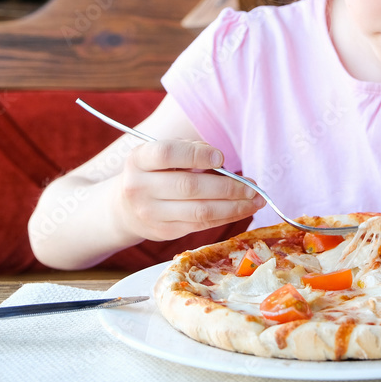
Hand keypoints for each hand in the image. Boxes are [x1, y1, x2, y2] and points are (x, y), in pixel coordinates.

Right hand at [113, 140, 264, 242]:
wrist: (125, 208)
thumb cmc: (154, 172)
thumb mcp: (162, 153)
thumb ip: (189, 149)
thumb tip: (222, 162)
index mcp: (139, 160)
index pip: (167, 154)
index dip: (196, 154)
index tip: (222, 158)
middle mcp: (140, 187)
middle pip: (189, 186)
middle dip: (227, 186)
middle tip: (253, 186)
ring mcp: (151, 213)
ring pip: (199, 211)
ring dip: (233, 206)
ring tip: (255, 200)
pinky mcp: (164, 232)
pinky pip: (201, 225)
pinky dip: (225, 217)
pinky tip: (241, 209)